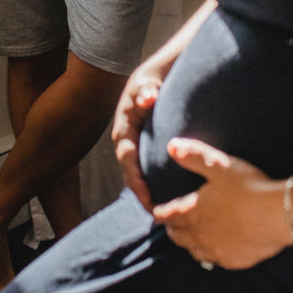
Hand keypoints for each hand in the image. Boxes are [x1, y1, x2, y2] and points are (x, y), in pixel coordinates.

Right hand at [112, 58, 172, 211]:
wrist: (156, 78)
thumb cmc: (152, 80)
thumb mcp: (147, 82)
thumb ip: (147, 90)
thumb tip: (149, 97)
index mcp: (124, 128)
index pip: (127, 158)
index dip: (135, 179)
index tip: (147, 197)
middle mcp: (127, 140)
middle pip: (130, 172)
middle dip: (141, 193)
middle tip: (157, 214)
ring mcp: (135, 145)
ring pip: (138, 174)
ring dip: (146, 193)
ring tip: (163, 214)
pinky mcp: (145, 148)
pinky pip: (146, 170)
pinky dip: (154, 184)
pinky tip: (168, 198)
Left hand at [151, 139, 287, 269]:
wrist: (278, 215)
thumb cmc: (246, 187)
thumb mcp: (218, 165)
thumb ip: (193, 156)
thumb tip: (170, 146)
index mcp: (193, 212)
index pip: (169, 215)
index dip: (161, 213)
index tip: (156, 212)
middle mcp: (200, 235)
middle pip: (178, 236)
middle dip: (172, 229)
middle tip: (169, 226)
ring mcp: (217, 251)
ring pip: (195, 252)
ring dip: (189, 245)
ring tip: (189, 240)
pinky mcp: (235, 261)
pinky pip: (216, 261)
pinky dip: (210, 256)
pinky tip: (216, 252)